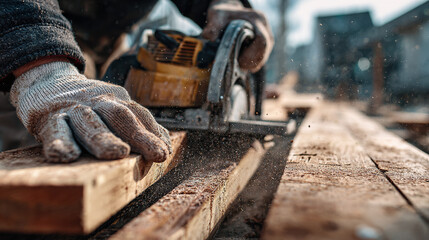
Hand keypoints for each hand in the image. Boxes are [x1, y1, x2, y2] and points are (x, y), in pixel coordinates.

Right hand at [10, 61, 171, 162]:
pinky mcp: (47, 117)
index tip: (165, 153)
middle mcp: (97, 101)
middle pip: (120, 116)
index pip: (139, 115)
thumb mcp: (113, 108)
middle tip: (156, 154)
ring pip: (90, 123)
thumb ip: (137, 125)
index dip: (153, 133)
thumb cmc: (88, 105)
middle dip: (139, 135)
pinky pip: (55, 130)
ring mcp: (73, 108)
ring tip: (117, 153)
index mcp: (116, 100)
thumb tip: (166, 146)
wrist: (45, 81)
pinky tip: (67, 156)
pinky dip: (61, 142)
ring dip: (104, 138)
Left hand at [202, 0, 273, 72]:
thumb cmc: (223, 14)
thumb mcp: (216, 16)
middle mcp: (264, 28)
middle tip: (238, 67)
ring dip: (252, 64)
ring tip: (239, 66)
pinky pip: (260, 58)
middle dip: (252, 62)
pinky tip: (241, 64)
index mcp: (256, 19)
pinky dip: (251, 64)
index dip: (252, 54)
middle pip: (264, 50)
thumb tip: (208, 37)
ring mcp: (266, 36)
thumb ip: (213, 26)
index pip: (262, 40)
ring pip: (263, 56)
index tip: (239, 61)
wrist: (227, 13)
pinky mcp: (263, 45)